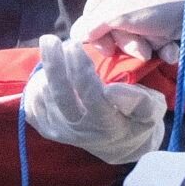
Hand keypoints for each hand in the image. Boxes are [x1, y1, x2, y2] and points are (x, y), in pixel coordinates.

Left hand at [26, 35, 166, 164]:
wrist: (117, 146)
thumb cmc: (136, 121)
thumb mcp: (152, 112)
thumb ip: (139, 102)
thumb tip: (113, 90)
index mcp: (108, 126)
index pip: (92, 98)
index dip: (82, 72)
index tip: (77, 46)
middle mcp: (80, 132)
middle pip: (61, 97)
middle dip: (54, 64)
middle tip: (51, 39)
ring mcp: (61, 132)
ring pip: (45, 97)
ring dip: (45, 69)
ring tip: (52, 46)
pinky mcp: (47, 129)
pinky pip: (32, 104)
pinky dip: (36, 83)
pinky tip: (47, 68)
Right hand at [70, 0, 184, 61]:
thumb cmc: (157, 3)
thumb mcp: (119, 12)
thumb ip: (93, 25)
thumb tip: (75, 36)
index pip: (91, 15)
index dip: (97, 37)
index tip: (109, 52)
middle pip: (114, 28)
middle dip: (128, 44)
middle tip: (141, 50)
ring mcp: (150, 3)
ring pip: (136, 36)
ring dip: (148, 47)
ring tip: (161, 46)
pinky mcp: (168, 16)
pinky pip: (156, 36)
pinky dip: (163, 45)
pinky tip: (172, 48)